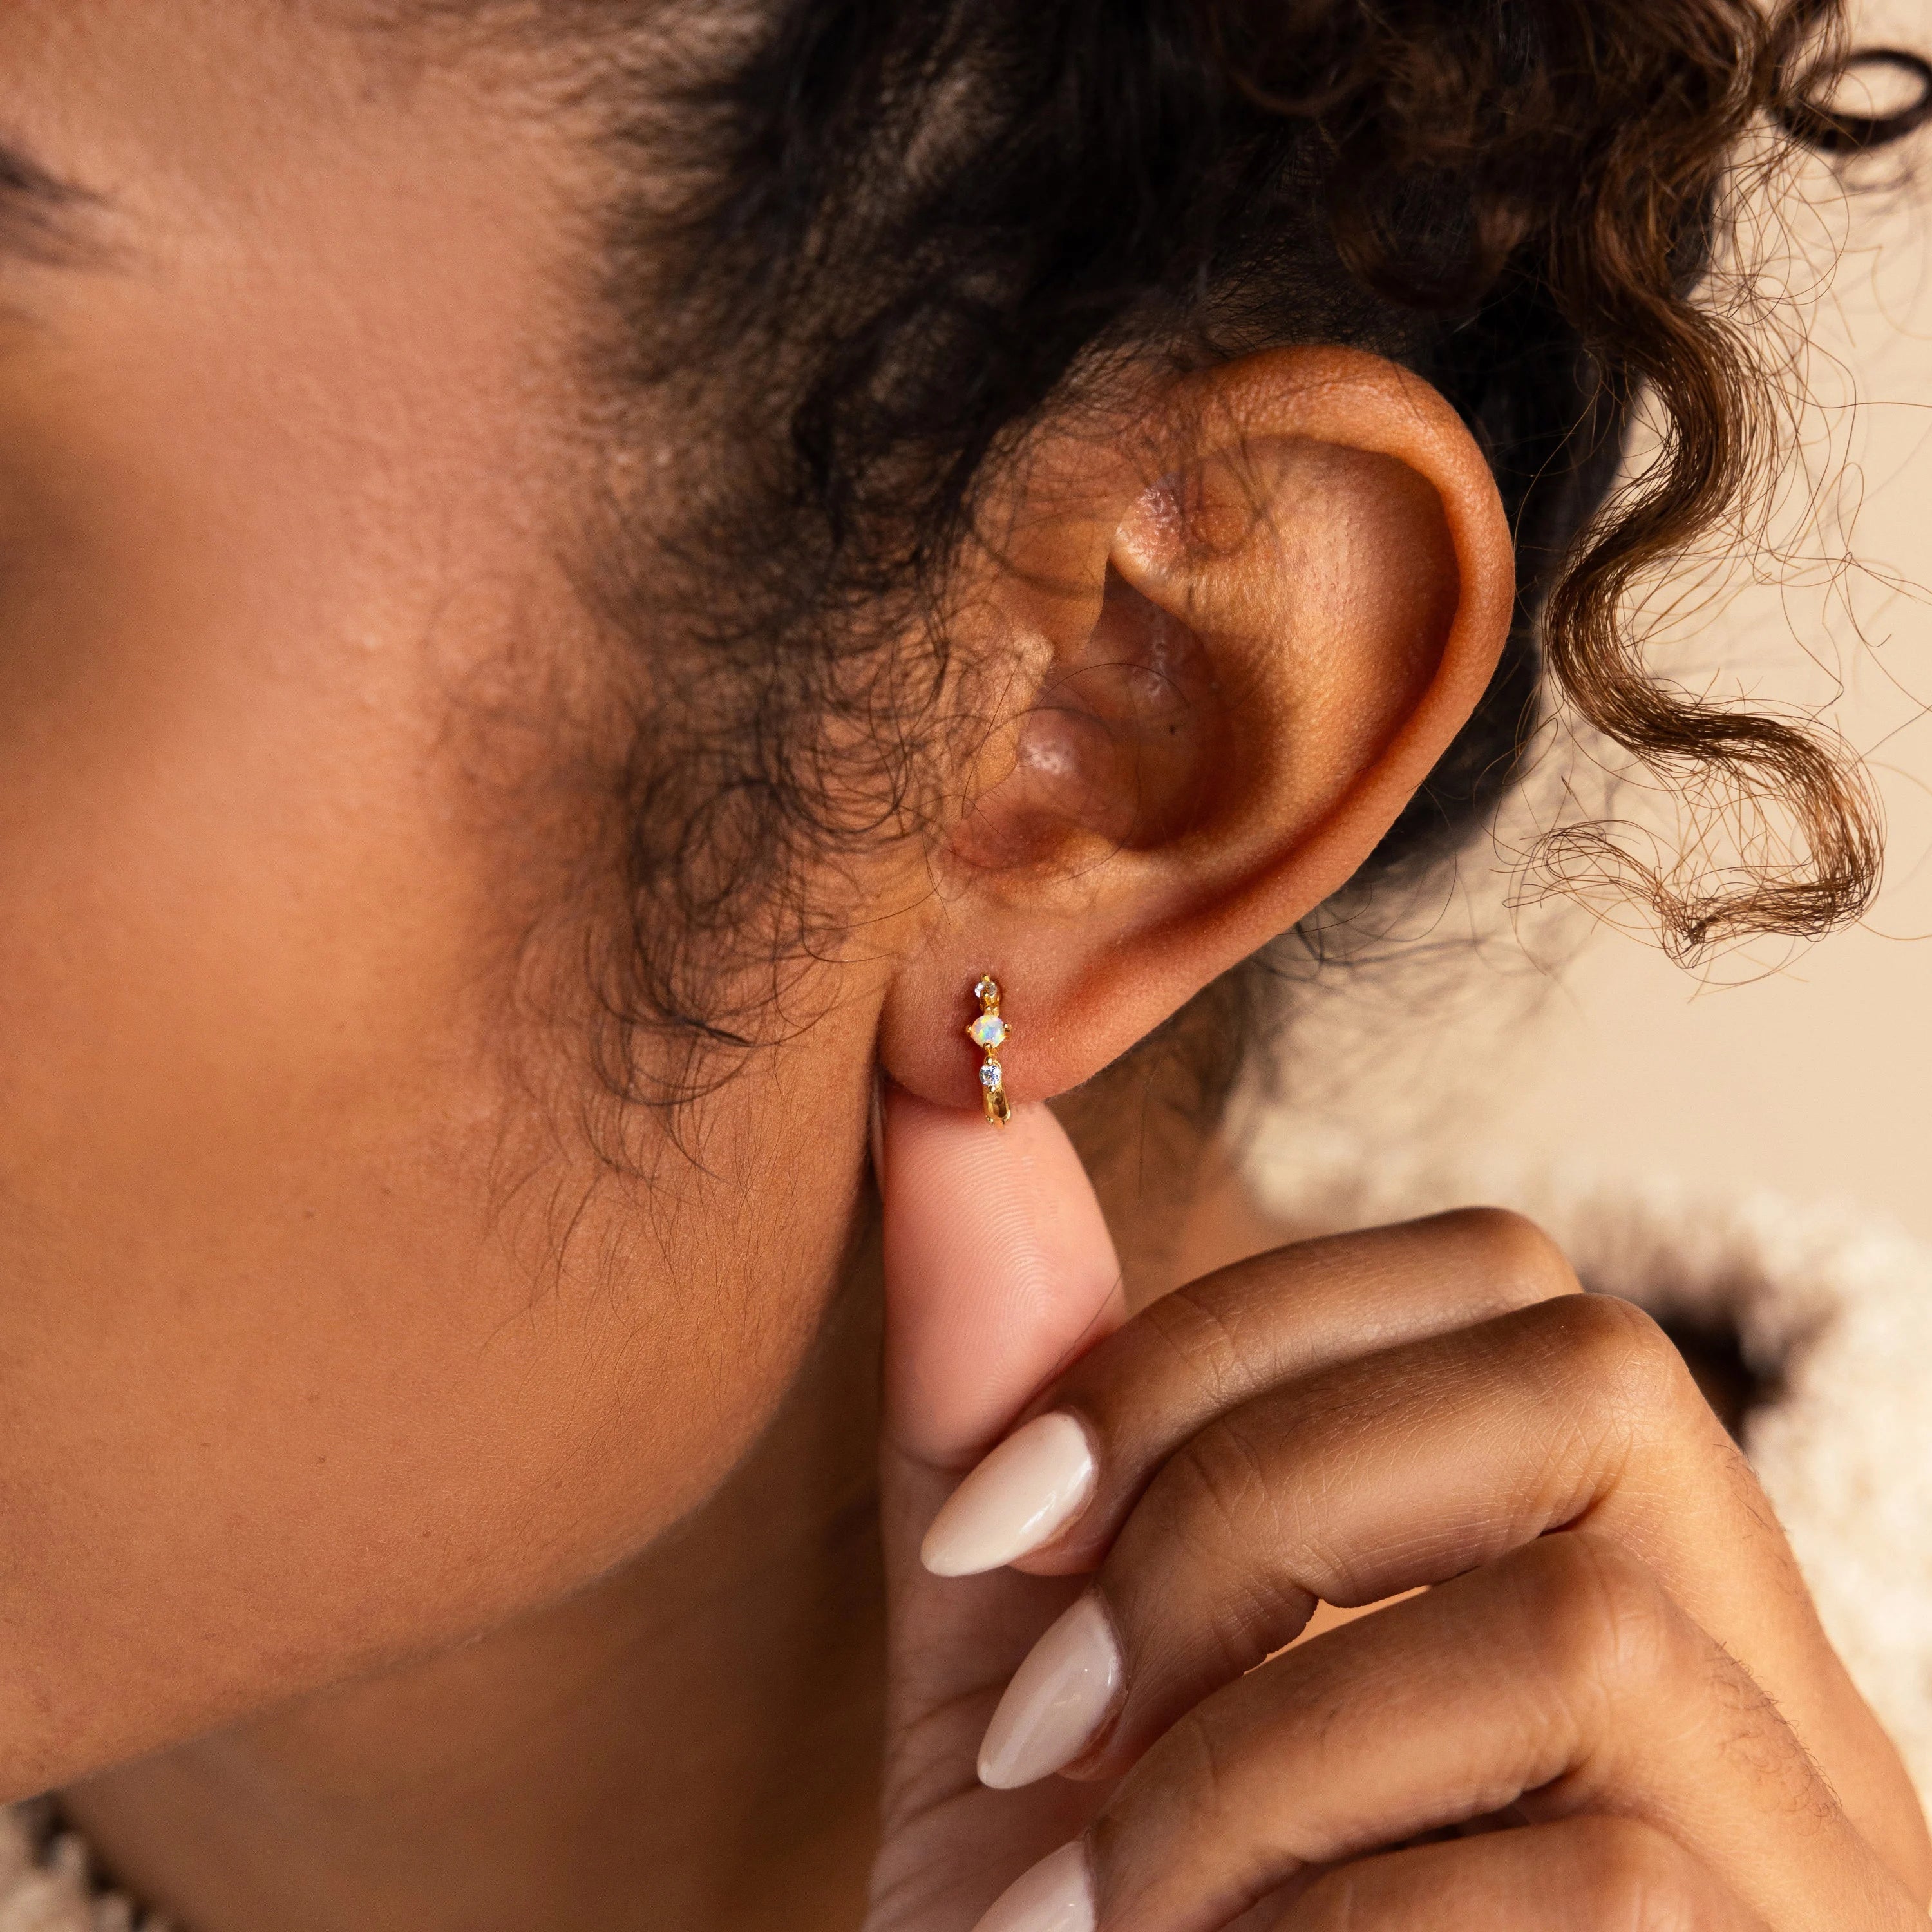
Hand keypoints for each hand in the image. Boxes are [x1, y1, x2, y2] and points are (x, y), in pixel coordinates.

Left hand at [865, 1089, 1931, 1930]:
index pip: (1498, 1275)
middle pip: (1585, 1376)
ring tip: (1099, 1905)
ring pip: (1587, 1624)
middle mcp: (1756, 1666)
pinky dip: (1333, 1921)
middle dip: (1247, 1505)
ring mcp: (1816, 1852)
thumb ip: (1010, 1382)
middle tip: (1043, 1717)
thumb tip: (942, 1081)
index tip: (992, 1519)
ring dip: (1261, 1753)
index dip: (1215, 1346)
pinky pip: (1606, 1878)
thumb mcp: (1042, 1648)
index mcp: (1595, 1542)